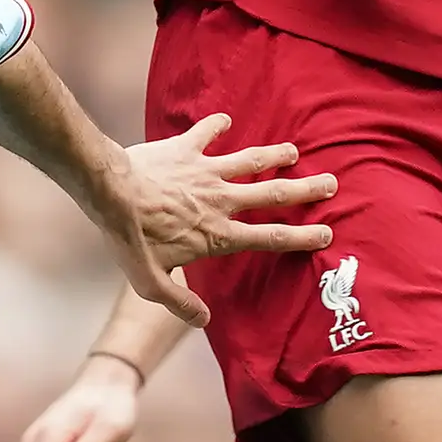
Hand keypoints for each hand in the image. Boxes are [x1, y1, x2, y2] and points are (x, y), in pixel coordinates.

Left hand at [102, 112, 333, 319]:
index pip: (269, 237)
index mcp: (218, 234)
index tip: (325, 234)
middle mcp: (220, 201)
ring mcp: (205, 172)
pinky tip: (224, 120)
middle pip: (273, 194)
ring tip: (293, 150)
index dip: (300, 237)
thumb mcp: (150, 283)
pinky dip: (215, 125)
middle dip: (305, 190)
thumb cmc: (130, 239)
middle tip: (331, 183)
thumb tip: (205, 321)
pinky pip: (205, 133)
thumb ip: (180, 302)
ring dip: (274, 154)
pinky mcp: (185, 149)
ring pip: (250, 160)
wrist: (110, 192)